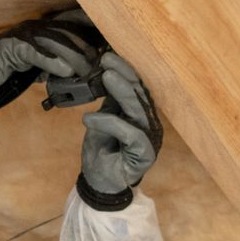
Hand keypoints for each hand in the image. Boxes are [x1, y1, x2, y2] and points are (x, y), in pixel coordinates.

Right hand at [0, 15, 96, 107]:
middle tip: (101, 62)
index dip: (89, 26)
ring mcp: (23, 36)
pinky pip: (37, 54)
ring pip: (55, 42)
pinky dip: (54, 63)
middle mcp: (34, 27)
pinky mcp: (13, 48)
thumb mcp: (32, 66)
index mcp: (40, 29)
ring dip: (74, 57)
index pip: (70, 22)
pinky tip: (67, 72)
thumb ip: (50, 64)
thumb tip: (70, 70)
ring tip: (87, 71)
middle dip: (86, 46)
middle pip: (67, 32)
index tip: (109, 38)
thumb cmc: (2, 69)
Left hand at [79, 53, 162, 207]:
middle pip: (140, 95)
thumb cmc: (102, 152)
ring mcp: (150, 139)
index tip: (108, 56)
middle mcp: (150, 124)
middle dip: (124, 74)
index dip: (126, 70)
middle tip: (107, 60)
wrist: (99, 183)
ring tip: (106, 76)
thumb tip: (108, 74)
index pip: (138, 87)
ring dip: (122, 91)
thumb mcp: (103, 121)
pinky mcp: (145, 154)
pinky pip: (130, 133)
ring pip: (138, 110)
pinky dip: (109, 122)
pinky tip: (89, 118)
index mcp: (142, 115)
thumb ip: (111, 102)